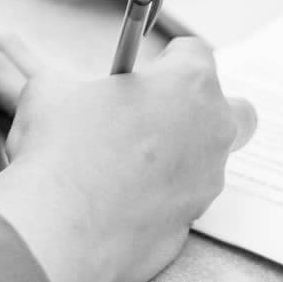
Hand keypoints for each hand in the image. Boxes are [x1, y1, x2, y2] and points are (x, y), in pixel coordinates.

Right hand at [0, 37, 257, 281]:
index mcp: (189, 83)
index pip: (195, 52)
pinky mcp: (190, 224)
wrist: (59, 229)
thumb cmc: (61, 149)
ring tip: (121, 166)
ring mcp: (207, 182)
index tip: (140, 76)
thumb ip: (75, 83)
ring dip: (176, 158)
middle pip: (231, 108)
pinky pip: (180, 202)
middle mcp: (213, 130)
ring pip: (207, 161)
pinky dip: (157, 200)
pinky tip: (116, 204)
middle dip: (201, 109)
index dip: (165, 60)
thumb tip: (71, 92)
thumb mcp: (51, 91)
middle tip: (155, 117)